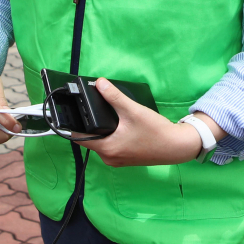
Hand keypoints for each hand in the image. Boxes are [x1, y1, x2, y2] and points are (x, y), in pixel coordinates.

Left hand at [79, 78, 224, 166]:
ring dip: (99, 129)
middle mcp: (109, 158)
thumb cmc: (156, 131)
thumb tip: (99, 83)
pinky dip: (108, 135)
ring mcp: (117, 159)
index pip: (78, 138)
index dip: (71, 125)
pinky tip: (115, 124)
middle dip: (87, 124)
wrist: (177, 147)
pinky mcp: (125, 158)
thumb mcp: (133, 111)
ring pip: (100, 142)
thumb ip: (114, 97)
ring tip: (101, 113)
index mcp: (107, 149)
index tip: (67, 113)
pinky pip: (109, 145)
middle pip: (88, 139)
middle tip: (87, 107)